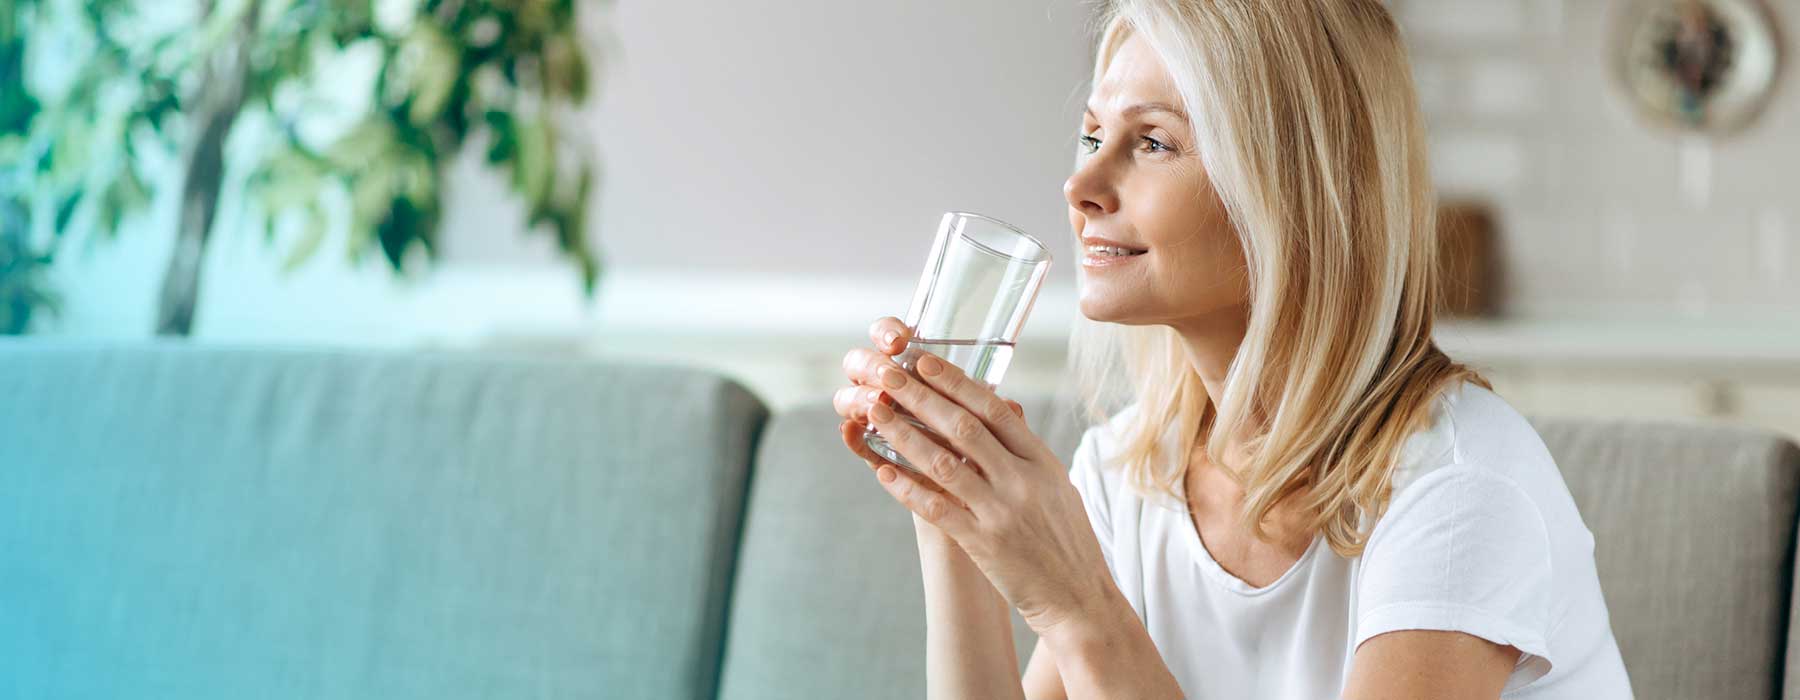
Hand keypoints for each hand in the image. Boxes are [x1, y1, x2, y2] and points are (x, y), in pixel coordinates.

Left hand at [848, 325, 1116, 635]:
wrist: (1081, 600)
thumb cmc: (1069, 543)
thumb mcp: (1060, 488)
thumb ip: (1028, 452)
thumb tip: (1006, 410)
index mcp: (1043, 461)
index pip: (996, 409)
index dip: (957, 382)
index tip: (926, 361)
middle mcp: (1023, 480)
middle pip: (965, 427)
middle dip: (922, 396)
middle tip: (889, 374)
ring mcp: (1002, 511)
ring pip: (944, 463)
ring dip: (905, 435)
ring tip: (877, 414)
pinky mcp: (983, 544)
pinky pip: (937, 508)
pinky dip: (907, 488)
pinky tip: (882, 471)